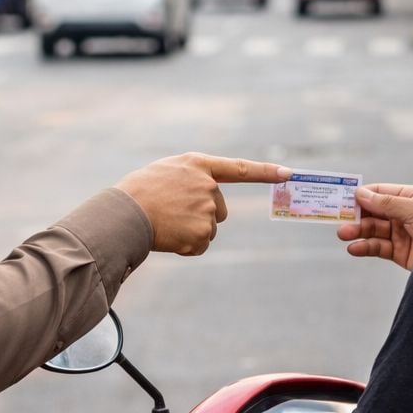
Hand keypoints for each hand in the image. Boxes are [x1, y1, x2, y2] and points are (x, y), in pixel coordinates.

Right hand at [116, 153, 291, 255]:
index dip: (266, 172)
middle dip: (201, 216)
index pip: (240, 169)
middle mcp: (208, 186)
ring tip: (165, 223)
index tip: (289, 173)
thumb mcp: (167, 172)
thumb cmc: (138, 192)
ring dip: (189, 231)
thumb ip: (192, 178)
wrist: (123, 213)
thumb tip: (209, 199)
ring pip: (208, 229)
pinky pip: (199, 246)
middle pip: (219, 210)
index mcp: (199, 165)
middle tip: (171, 213)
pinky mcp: (201, 233)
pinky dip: (185, 246)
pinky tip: (168, 236)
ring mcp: (206, 210)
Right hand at [336, 183, 412, 269]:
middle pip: (375, 212)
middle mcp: (407, 214)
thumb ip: (386, 203)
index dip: (363, 195)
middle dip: (358, 216)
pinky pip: (378, 248)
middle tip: (340, 219)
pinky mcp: (401, 253)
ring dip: (358, 232)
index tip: (343, 198)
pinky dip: (365, 247)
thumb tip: (361, 193)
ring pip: (374, 230)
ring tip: (344, 235)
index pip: (382, 192)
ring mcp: (403, 234)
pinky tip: (354, 248)